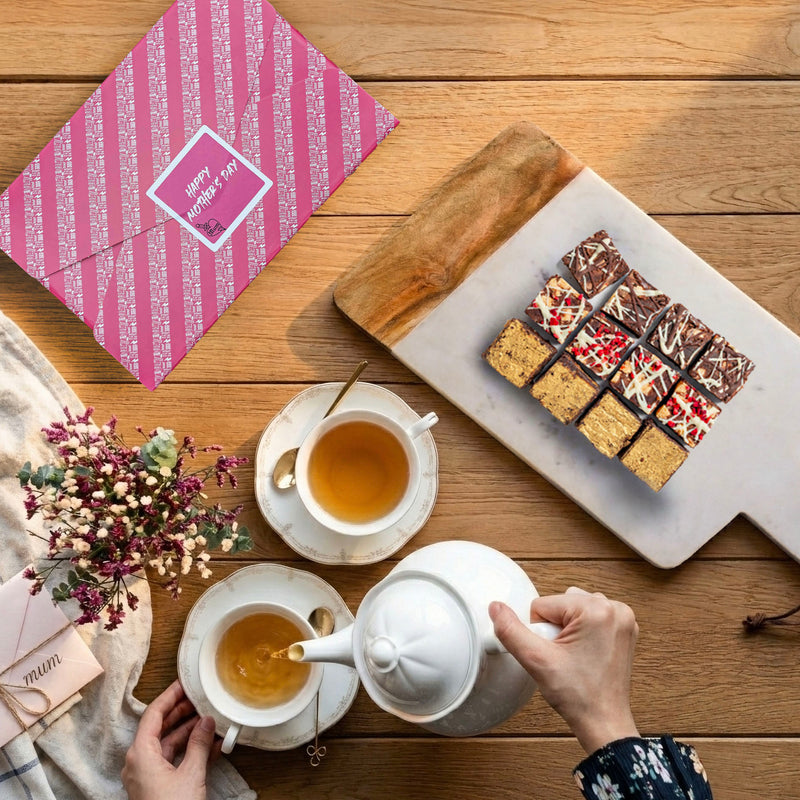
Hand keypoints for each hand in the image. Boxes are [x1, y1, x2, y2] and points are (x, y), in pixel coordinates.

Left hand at [122, 680, 220, 799]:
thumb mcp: (191, 773)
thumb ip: (198, 743)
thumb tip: (206, 721)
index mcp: (140, 753)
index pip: (153, 714)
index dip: (170, 696)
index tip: (184, 684)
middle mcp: (139, 762)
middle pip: (160, 727)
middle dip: (182, 713)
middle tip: (201, 698)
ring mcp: (147, 775)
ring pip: (168, 744)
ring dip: (189, 732)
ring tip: (210, 720)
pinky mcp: (157, 786)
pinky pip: (172, 760)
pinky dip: (189, 750)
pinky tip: (210, 744)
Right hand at [490, 587, 639, 754]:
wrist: (603, 723)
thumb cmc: (579, 697)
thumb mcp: (536, 660)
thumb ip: (511, 630)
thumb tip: (496, 607)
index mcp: (597, 610)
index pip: (544, 604)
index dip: (540, 631)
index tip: (556, 653)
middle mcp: (615, 609)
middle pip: (561, 604)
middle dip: (555, 628)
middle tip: (565, 656)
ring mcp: (623, 618)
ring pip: (574, 608)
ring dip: (568, 628)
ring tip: (575, 656)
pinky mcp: (624, 628)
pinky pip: (591, 616)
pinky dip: (583, 630)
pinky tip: (585, 653)